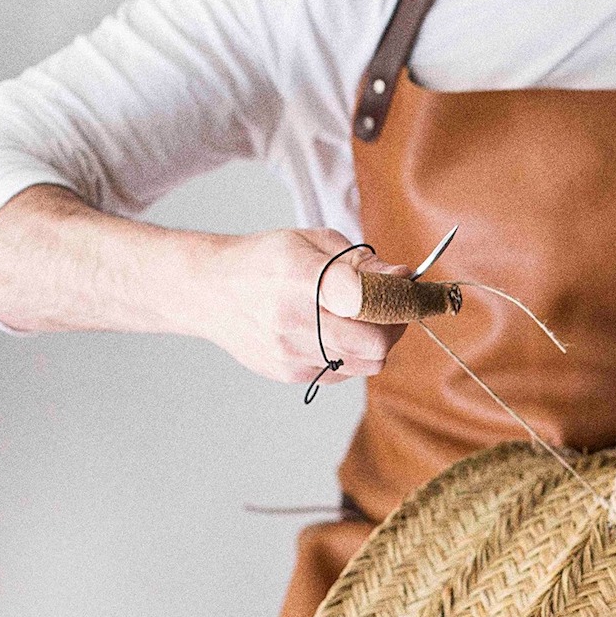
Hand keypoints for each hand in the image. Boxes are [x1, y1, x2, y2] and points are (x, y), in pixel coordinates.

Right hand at [189, 228, 412, 385]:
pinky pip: (344, 372)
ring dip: (377, 343)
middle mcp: (294, 321)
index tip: (406, 287)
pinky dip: (352, 355)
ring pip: (366, 364)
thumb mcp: (311, 242)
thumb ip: (361, 263)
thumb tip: (404, 278)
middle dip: (395, 326)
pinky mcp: (290, 373)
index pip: (369, 300)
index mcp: (301, 278)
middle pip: (376, 344)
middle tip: (391, 308)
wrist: (209, 292)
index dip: (399, 296)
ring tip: (364, 319)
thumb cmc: (264, 261)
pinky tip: (336, 333)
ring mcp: (291, 353)